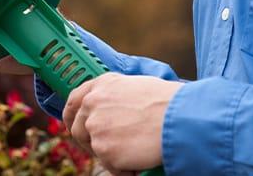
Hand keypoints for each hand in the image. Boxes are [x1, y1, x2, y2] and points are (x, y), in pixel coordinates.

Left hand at [62, 73, 182, 174]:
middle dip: (93, 143)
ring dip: (112, 155)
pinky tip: (140, 158)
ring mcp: (96, 127)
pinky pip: (110, 166)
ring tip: (136, 150)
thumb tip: (111, 112)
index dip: (72, 118)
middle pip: (79, 130)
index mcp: (101, 85)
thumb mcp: (135, 87)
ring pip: (96, 150)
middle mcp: (92, 103)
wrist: (180, 117)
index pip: (73, 101)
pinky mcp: (104, 149)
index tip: (74, 127)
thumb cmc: (168, 103)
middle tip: (113, 149)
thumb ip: (114, 97)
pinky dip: (124, 168)